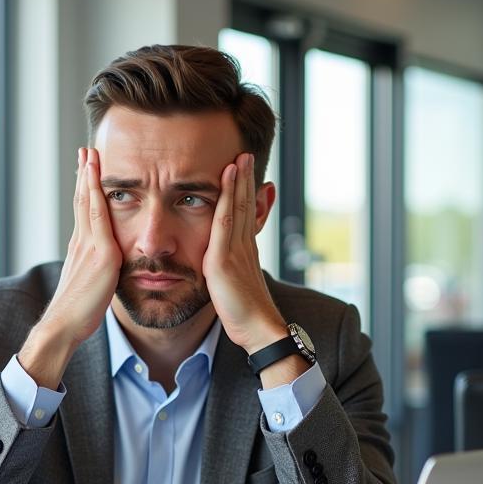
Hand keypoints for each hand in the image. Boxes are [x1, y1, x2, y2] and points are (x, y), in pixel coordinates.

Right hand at [18, 147, 121, 386]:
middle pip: (81, 200)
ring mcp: (90, 246)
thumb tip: (106, 268)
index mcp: (81, 250)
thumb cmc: (77, 314)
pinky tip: (99, 178)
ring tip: (90, 154)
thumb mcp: (91, 287)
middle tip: (86, 150)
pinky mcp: (102, 255)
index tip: (86, 170)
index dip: (84, 190)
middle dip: (84, 174)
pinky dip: (97, 194)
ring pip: (87, 202)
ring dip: (89, 176)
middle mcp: (82, 242)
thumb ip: (98, 271)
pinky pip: (99, 216)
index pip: (83, 212)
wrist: (63, 326)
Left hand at [203, 152, 286, 353]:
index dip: (244, 192)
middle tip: (246, 152)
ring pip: (237, 206)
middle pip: (245, 205)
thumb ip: (229, 272)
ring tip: (240, 156)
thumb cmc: (245, 316)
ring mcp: (235, 250)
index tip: (243, 172)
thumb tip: (224, 266)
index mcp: (245, 252)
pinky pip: (224, 220)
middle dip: (245, 178)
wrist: (258, 331)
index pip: (245, 215)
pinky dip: (226, 195)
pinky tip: (226, 177)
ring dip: (238, 179)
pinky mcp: (223, 258)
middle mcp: (243, 246)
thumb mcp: (234, 288)